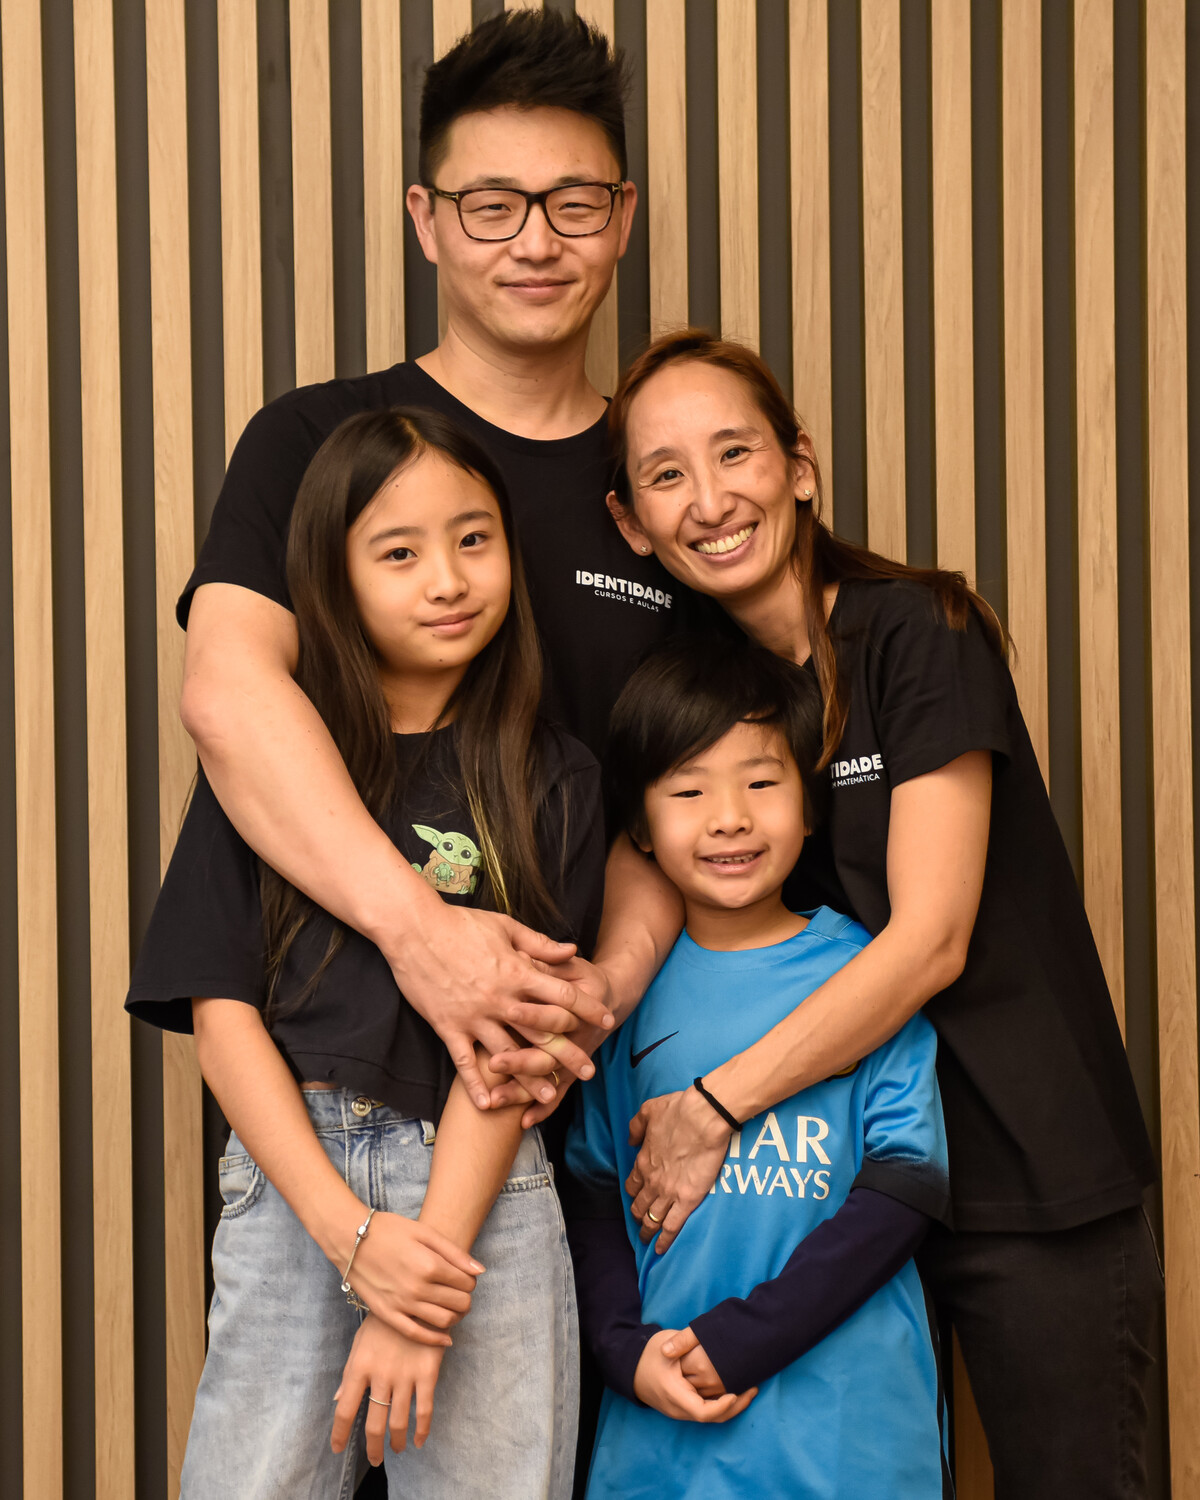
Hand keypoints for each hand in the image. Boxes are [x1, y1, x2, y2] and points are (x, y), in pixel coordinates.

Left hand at [332, 1314, 443, 1462]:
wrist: (417, 1296)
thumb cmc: (384, 1321)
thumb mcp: (361, 1342)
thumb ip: (350, 1373)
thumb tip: (337, 1399)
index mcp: (359, 1366)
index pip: (344, 1410)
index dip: (340, 1434)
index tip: (338, 1448)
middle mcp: (381, 1375)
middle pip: (374, 1423)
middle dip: (373, 1448)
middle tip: (375, 1460)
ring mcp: (405, 1375)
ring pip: (399, 1421)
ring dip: (397, 1441)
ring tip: (397, 1449)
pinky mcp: (428, 1372)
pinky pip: (425, 1409)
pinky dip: (422, 1430)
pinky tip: (419, 1440)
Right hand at [342, 1210, 480, 1344]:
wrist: (350, 1239)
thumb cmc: (389, 1230)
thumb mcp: (424, 1232)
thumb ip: (454, 1252)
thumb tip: (480, 1271)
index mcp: (430, 1265)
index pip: (466, 1283)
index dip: (471, 1281)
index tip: (466, 1277)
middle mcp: (418, 1288)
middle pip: (458, 1304)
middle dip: (466, 1299)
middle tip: (462, 1293)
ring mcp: (402, 1304)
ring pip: (443, 1321)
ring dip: (456, 1317)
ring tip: (454, 1308)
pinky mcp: (387, 1315)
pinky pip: (416, 1334)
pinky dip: (435, 1339)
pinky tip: (445, 1338)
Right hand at [383, 907, 612, 1108]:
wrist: (414, 929)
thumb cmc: (461, 924)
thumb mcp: (506, 927)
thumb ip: (540, 944)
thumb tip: (572, 950)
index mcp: (518, 972)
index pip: (563, 995)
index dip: (588, 1009)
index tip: (606, 1020)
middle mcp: (501, 999)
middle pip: (543, 1032)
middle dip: (569, 1052)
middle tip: (588, 1070)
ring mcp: (475, 1016)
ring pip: (509, 1053)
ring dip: (530, 1076)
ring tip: (549, 1095)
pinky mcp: (449, 1027)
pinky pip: (465, 1061)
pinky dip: (476, 1083)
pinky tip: (487, 1103)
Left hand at [488, 958, 615, 1121]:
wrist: (613, 999)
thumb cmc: (583, 978)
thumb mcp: (569, 965)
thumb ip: (547, 961)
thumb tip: (522, 955)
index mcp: (576, 1004)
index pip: (555, 1010)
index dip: (534, 1013)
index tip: (510, 1012)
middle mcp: (576, 1035)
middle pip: (548, 1051)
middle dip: (520, 1059)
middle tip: (493, 1064)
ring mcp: (574, 1056)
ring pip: (547, 1077)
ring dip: (522, 1089)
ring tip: (496, 1099)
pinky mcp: (570, 1072)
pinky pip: (558, 1094)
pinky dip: (543, 1108)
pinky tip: (524, 1121)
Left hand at [626, 1087, 731, 1251]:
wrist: (702, 1118)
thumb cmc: (678, 1111)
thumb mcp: (648, 1111)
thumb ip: (636, 1127)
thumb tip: (631, 1140)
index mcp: (643, 1161)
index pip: (633, 1184)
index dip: (633, 1193)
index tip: (636, 1197)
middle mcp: (652, 1181)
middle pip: (639, 1205)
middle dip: (637, 1215)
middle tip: (639, 1221)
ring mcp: (668, 1193)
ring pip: (652, 1219)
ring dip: (647, 1231)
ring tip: (646, 1240)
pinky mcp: (687, 1201)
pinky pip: (671, 1227)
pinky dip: (664, 1241)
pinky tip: (660, 1249)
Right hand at [633, 1330, 755, 1422]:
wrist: (629, 1368)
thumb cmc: (648, 1354)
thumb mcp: (665, 1345)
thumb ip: (683, 1343)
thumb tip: (705, 1342)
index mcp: (674, 1394)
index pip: (702, 1412)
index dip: (722, 1407)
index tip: (736, 1393)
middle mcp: (677, 1408)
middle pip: (711, 1418)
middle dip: (735, 1407)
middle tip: (753, 1390)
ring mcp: (680, 1411)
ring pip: (710, 1417)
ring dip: (731, 1408)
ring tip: (749, 1391)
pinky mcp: (682, 1408)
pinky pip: (705, 1412)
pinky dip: (721, 1406)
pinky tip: (734, 1393)